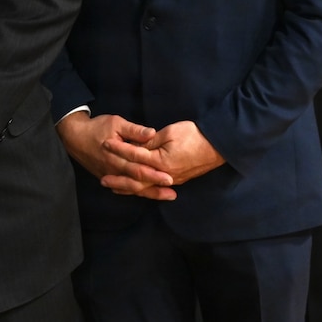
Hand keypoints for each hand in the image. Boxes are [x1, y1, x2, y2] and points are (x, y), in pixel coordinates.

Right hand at [55, 112, 170, 197]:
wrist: (75, 137)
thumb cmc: (97, 127)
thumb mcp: (116, 123)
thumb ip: (135, 130)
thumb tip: (152, 133)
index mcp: (117, 156)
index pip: (138, 168)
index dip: (154, 174)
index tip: (169, 178)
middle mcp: (114, 169)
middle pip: (137, 182)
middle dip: (155, 187)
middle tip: (172, 192)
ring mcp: (110, 175)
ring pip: (132, 188)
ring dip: (149, 193)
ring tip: (166, 196)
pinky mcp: (108, 176)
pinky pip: (124, 188)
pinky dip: (137, 192)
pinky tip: (148, 195)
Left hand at [105, 120, 225, 195]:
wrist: (219, 145)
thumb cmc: (195, 135)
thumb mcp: (170, 132)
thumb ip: (151, 141)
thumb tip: (137, 147)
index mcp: (160, 161)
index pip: (134, 156)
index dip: (119, 149)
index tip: (106, 145)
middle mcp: (164, 174)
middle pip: (136, 179)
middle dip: (119, 178)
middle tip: (102, 179)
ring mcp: (171, 179)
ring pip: (145, 187)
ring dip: (128, 187)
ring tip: (114, 187)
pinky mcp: (177, 180)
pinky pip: (155, 187)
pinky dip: (143, 189)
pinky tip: (136, 188)